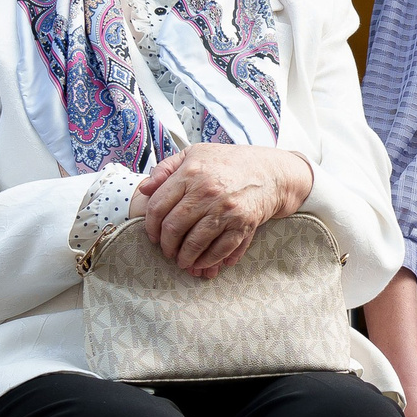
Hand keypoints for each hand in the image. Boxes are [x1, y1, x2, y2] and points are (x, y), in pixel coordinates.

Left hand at [135, 144, 313, 278]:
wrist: (271, 172)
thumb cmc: (230, 162)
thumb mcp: (195, 153)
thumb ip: (166, 168)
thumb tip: (144, 189)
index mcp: (191, 173)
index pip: (158, 207)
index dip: (150, 226)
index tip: (153, 235)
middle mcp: (207, 191)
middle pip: (173, 228)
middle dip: (166, 245)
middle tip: (167, 251)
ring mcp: (226, 209)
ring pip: (194, 243)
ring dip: (184, 257)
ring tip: (182, 261)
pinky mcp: (243, 224)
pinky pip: (220, 250)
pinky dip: (208, 260)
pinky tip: (202, 263)